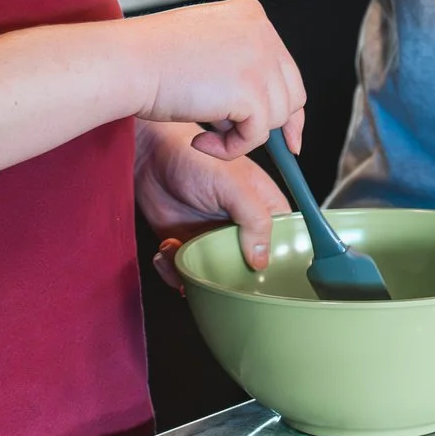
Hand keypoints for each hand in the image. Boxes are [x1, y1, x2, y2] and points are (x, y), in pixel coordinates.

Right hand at [127, 0, 304, 159]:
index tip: (286, 135)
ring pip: (276, 117)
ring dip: (242, 135)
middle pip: (291, 92)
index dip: (283, 104)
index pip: (284, 66)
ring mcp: (260, 59)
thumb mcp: (205, 51)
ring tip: (205, 132)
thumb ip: (237, 70)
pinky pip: (257, 137)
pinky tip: (200, 141)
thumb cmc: (148, 58)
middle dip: (273, 124)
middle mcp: (262, 31)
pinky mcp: (251, 90)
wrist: (125, 62)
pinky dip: (230, 149)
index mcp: (251, 15)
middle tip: (243, 141)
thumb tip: (262, 115)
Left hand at [138, 121, 290, 287]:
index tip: (255, 280)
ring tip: (178, 253)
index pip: (283, 247)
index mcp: (265, 211)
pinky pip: (187, 273)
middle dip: (226, 279)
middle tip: (209, 272)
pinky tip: (167, 250)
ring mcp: (214, 240)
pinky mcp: (188, 247)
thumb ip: (255, 219)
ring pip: (215, 278)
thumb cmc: (197, 158)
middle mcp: (242, 230)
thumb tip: (262, 260)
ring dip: (195, 276)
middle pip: (247, 271)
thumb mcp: (233, 185)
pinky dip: (173, 271)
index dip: (272, 267)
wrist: (151, 155)